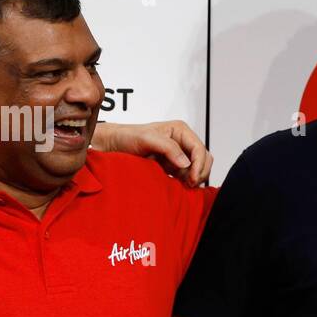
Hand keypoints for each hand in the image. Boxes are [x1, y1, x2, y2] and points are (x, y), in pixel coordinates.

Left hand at [92, 120, 212, 185]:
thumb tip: (186, 163)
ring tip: (182, 186)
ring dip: (193, 179)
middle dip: (199, 172)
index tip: (193, 178)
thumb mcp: (147, 139)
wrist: (114, 146)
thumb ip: (168, 148)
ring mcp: (178, 155)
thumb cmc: (128, 137)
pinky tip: (178, 186)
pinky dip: (186, 183)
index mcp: (180, 130)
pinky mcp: (172, 167)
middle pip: (203, 159)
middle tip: (189, 185)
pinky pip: (186, 176)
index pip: (199, 148)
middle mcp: (182, 142)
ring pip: (197, 169)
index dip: (199, 164)